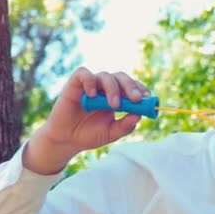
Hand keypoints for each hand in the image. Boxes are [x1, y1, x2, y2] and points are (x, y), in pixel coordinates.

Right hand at [23, 67, 149, 173]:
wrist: (67, 140)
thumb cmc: (90, 135)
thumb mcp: (112, 133)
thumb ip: (125, 125)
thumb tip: (139, 116)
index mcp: (118, 96)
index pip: (132, 86)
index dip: (141, 90)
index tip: (148, 99)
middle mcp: (105, 88)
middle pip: (122, 77)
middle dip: (131, 87)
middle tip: (136, 99)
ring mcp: (91, 85)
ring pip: (106, 76)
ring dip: (113, 88)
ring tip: (114, 105)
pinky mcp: (75, 84)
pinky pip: (84, 74)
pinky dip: (90, 81)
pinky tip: (93, 94)